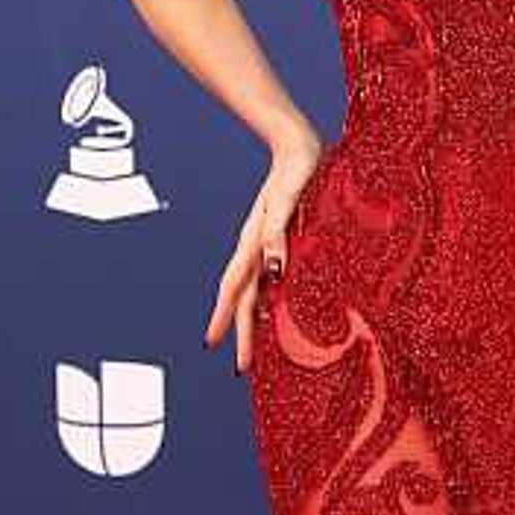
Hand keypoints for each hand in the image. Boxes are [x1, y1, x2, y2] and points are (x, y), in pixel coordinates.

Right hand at [203, 134, 322, 375]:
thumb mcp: (290, 200)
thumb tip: (273, 269)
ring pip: (256, 289)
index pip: (236, 286)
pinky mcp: (282, 236)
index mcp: (255, 239)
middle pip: (246, 296)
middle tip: (241, 367)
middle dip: (242, 332)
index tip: (213, 344)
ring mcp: (268, 242)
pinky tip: (277, 308)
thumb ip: (278, 233)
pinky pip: (271, 275)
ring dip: (254, 319)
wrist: (301, 147)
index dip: (226, 317)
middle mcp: (257, 245)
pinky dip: (271, 297)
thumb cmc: (299, 170)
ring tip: (254, 347)